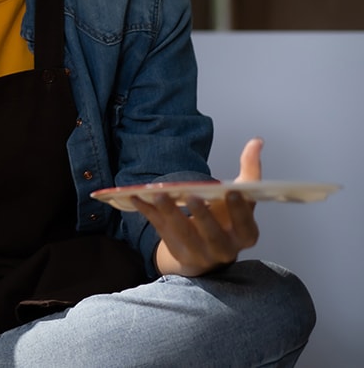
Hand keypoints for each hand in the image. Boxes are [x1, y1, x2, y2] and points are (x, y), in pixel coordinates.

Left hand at [132, 138, 262, 276]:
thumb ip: (250, 171)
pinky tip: (138, 198)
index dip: (240, 211)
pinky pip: (160, 230)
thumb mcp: (241, 197)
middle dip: (203, 216)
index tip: (233, 192)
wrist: (207, 251)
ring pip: (184, 234)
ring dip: (170, 214)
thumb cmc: (227, 219)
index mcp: (245, 235)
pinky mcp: (176, 251)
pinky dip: (149, 213)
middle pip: (213, 235)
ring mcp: (199, 253)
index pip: (246, 226)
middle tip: (193, 197)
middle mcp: (224, 249)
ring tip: (159, 195)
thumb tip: (256, 141)